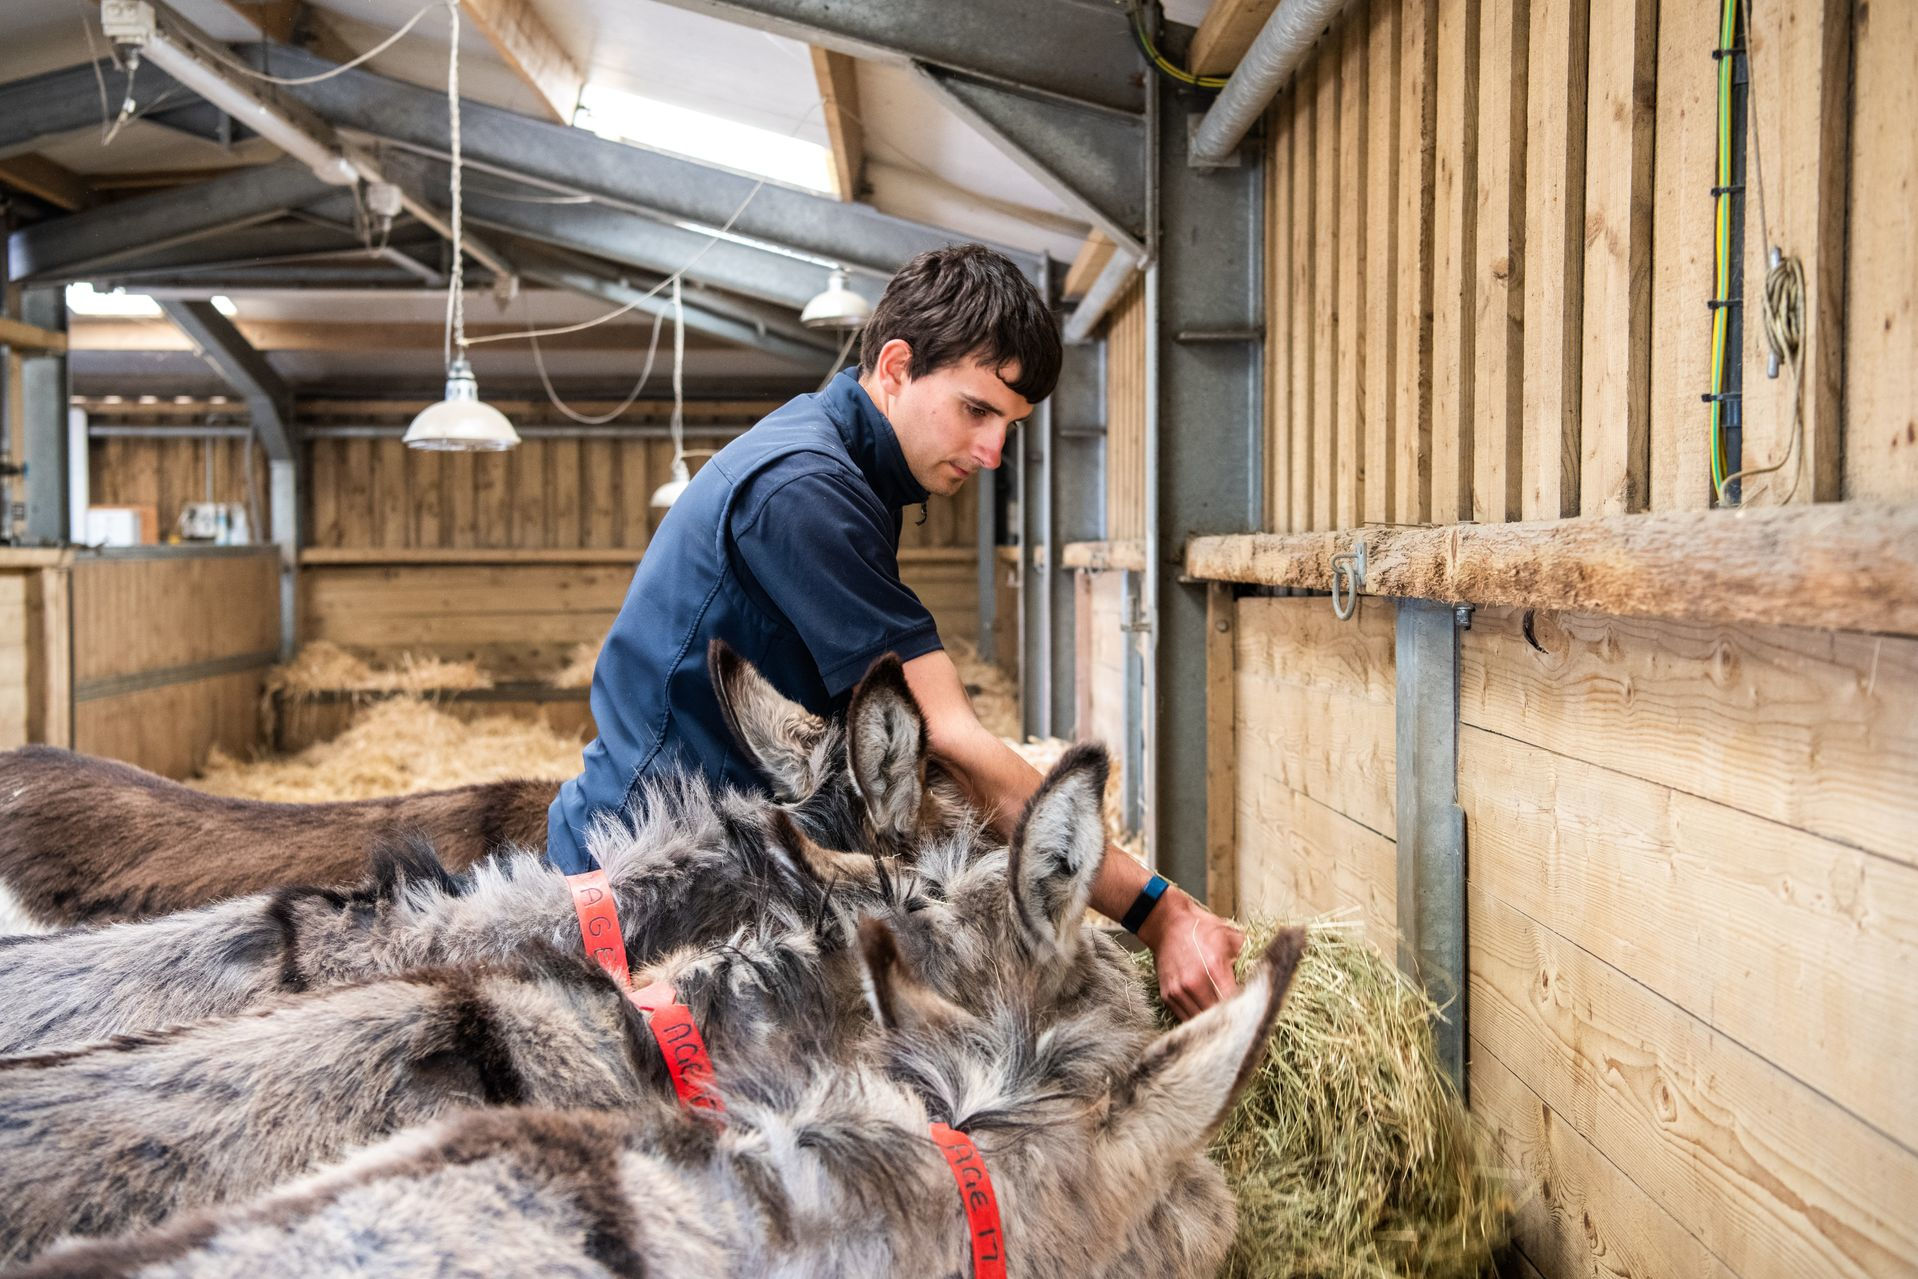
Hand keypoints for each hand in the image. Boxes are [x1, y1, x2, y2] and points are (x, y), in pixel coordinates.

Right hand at [1137, 889, 1244, 1020]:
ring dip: (1212, 1024)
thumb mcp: (1230, 936)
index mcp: (1214, 967)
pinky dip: (1196, 1019)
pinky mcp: (1168, 995)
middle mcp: (1195, 982)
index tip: (1252, 1012)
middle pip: (1217, 1016)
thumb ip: (1247, 957)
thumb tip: (1264, 973)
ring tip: (1223, 1022)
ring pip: (1200, 1022)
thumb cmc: (1200, 928)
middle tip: (1240, 1020)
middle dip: (1230, 1020)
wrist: (1167, 923)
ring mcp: (1179, 991)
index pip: (1234, 1002)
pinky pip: (1184, 1018)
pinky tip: (1206, 1015)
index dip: (1245, 1011)